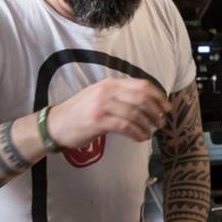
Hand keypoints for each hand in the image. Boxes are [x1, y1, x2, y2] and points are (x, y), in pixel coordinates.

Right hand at [46, 78, 169, 147]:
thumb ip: (120, 95)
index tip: (167, 107)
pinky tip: (141, 138)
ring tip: (151, 133)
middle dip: (156, 111)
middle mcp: (107, 91)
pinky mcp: (98, 121)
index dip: (158, 96)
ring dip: (148, 125)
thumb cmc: (80, 112)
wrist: (55, 124)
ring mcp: (102, 105)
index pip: (142, 85)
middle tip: (161, 122)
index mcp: (110, 83)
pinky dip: (138, 133)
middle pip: (142, 98)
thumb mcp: (99, 96)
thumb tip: (147, 102)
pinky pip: (126, 127)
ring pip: (136, 114)